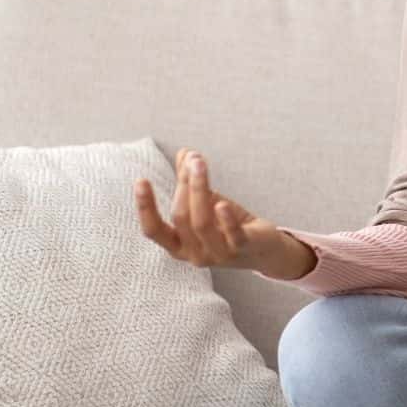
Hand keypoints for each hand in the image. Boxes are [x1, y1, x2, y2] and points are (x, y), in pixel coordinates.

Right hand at [135, 147, 281, 271]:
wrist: (264, 249)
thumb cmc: (229, 225)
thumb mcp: (208, 203)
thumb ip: (192, 182)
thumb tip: (184, 152)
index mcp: (179, 246)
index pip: (154, 230)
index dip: (145, 207)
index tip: (141, 180)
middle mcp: (194, 254)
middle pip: (181, 217)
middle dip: (184, 184)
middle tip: (193, 158)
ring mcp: (218, 254)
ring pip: (201, 223)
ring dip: (199, 189)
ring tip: (200, 164)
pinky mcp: (242, 249)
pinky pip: (232, 236)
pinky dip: (226, 220)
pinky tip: (221, 204)